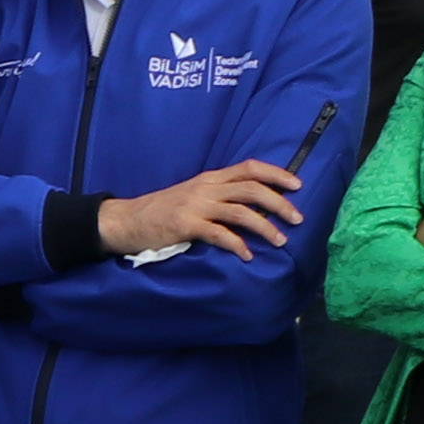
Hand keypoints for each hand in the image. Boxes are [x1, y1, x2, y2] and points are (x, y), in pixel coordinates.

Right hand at [99, 155, 305, 259]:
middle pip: (252, 189)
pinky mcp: (185, 225)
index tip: (297, 185)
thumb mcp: (192, 195)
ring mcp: (196, 206)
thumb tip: (251, 207)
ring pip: (241, 211)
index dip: (276, 174)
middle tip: (298, 218)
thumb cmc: (161, 211)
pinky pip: (219, 234)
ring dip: (266, 226)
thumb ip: (218, 196)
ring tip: (281, 240)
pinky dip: (238, 245)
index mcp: (210, 179)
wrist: (126, 220)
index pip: (250, 168)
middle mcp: (206, 188)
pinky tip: (248, 255)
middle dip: (280, 203)